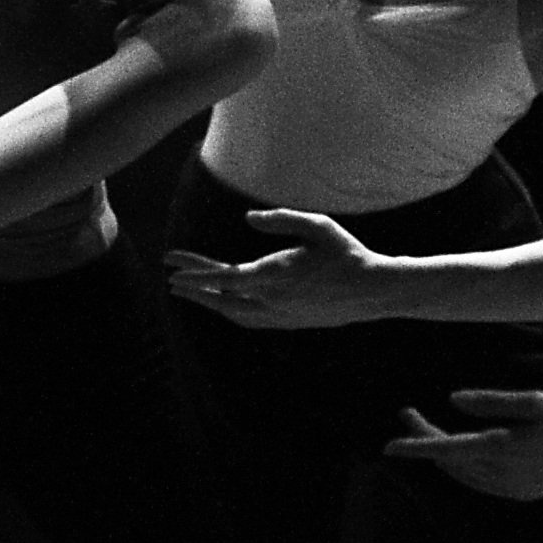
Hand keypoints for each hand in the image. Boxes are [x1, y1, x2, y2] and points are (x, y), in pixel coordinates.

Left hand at [161, 207, 402, 329]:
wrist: (372, 291)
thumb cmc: (346, 253)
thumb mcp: (317, 225)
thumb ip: (281, 219)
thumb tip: (248, 219)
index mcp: (275, 275)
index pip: (224, 278)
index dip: (195, 275)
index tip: (172, 272)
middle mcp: (272, 300)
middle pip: (221, 298)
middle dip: (194, 288)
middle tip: (170, 282)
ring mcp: (280, 316)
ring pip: (234, 314)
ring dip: (211, 302)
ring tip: (191, 291)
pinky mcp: (288, 323)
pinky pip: (249, 320)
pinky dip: (230, 311)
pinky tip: (225, 304)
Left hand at [380, 389, 542, 500]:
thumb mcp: (538, 402)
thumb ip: (494, 402)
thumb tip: (453, 400)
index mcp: (504, 450)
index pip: (447, 450)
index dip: (416, 446)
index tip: (388, 446)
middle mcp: (502, 476)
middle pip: (448, 462)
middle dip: (424, 439)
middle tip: (407, 412)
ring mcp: (509, 490)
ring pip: (460, 474)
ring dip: (440, 454)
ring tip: (425, 428)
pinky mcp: (517, 495)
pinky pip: (476, 483)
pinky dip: (458, 467)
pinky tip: (455, 452)